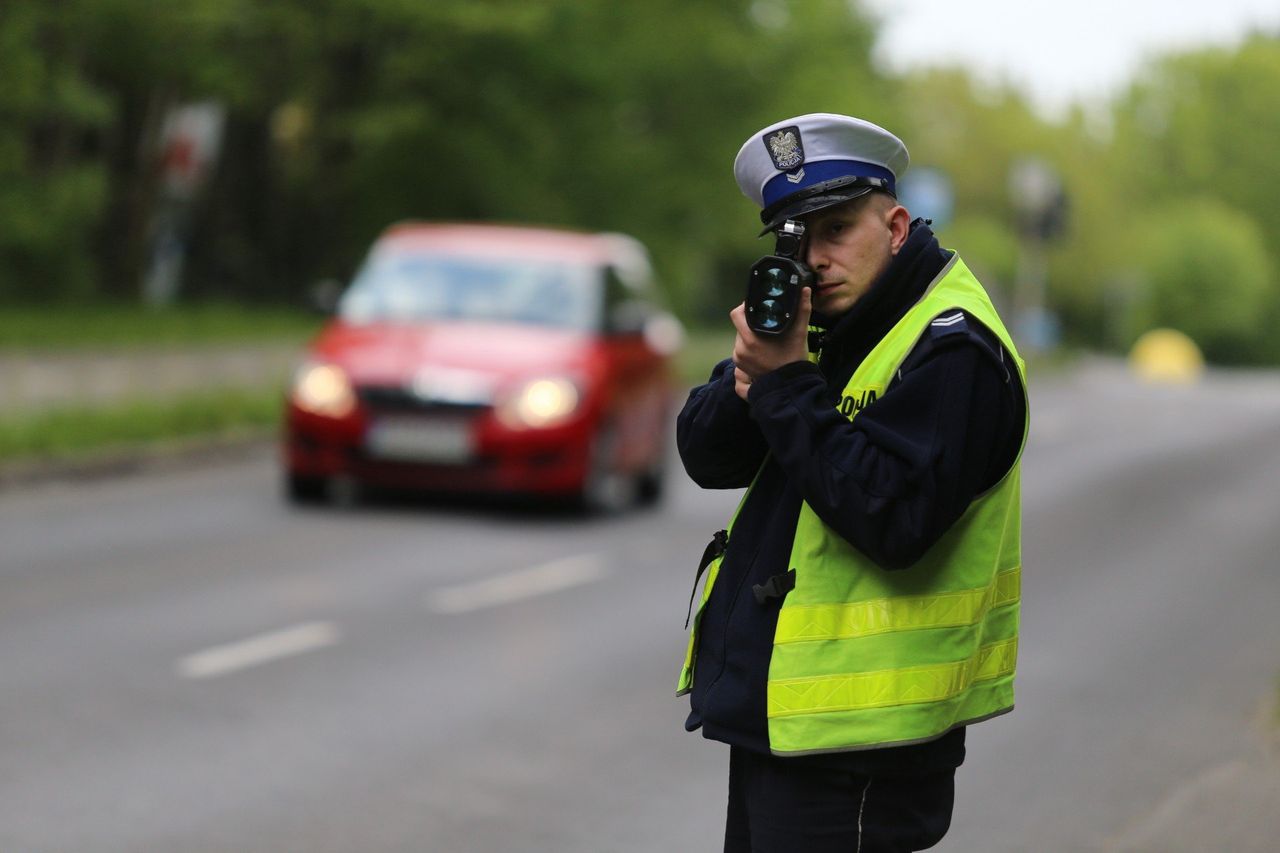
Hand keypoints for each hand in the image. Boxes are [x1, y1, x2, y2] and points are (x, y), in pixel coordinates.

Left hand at [729, 286, 811, 400]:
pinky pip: (740, 350)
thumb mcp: (799, 333)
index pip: (737, 314)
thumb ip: (802, 310)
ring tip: (766, 338)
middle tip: (766, 323)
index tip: (757, 306)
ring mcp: (739, 359)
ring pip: (740, 338)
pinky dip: (748, 347)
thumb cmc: (794, 359)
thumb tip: (804, 289)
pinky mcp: (740, 367)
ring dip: (750, 335)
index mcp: (751, 338)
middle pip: (740, 326)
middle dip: (750, 322)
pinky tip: (762, 349)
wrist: (791, 386)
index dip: (745, 307)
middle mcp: (741, 349)